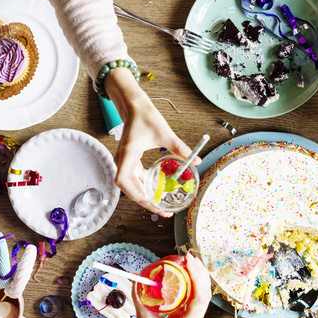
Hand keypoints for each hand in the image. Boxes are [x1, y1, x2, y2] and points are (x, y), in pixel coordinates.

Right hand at [105, 69, 193, 215]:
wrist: (134, 106)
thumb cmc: (146, 117)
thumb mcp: (165, 134)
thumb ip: (180, 148)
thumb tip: (196, 161)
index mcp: (127, 155)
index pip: (125, 181)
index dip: (135, 195)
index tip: (149, 203)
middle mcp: (121, 160)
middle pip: (128, 187)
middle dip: (144, 200)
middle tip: (163, 210)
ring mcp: (123, 161)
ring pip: (131, 184)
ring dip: (144, 194)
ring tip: (161, 203)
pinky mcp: (128, 160)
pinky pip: (134, 177)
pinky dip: (144, 185)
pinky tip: (157, 188)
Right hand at [132, 254, 211, 317]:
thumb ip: (140, 300)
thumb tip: (136, 280)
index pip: (199, 297)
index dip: (197, 276)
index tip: (189, 261)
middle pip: (205, 294)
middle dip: (199, 273)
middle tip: (189, 257)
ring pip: (201, 297)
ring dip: (196, 279)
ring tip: (188, 263)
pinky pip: (192, 302)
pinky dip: (189, 288)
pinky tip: (182, 278)